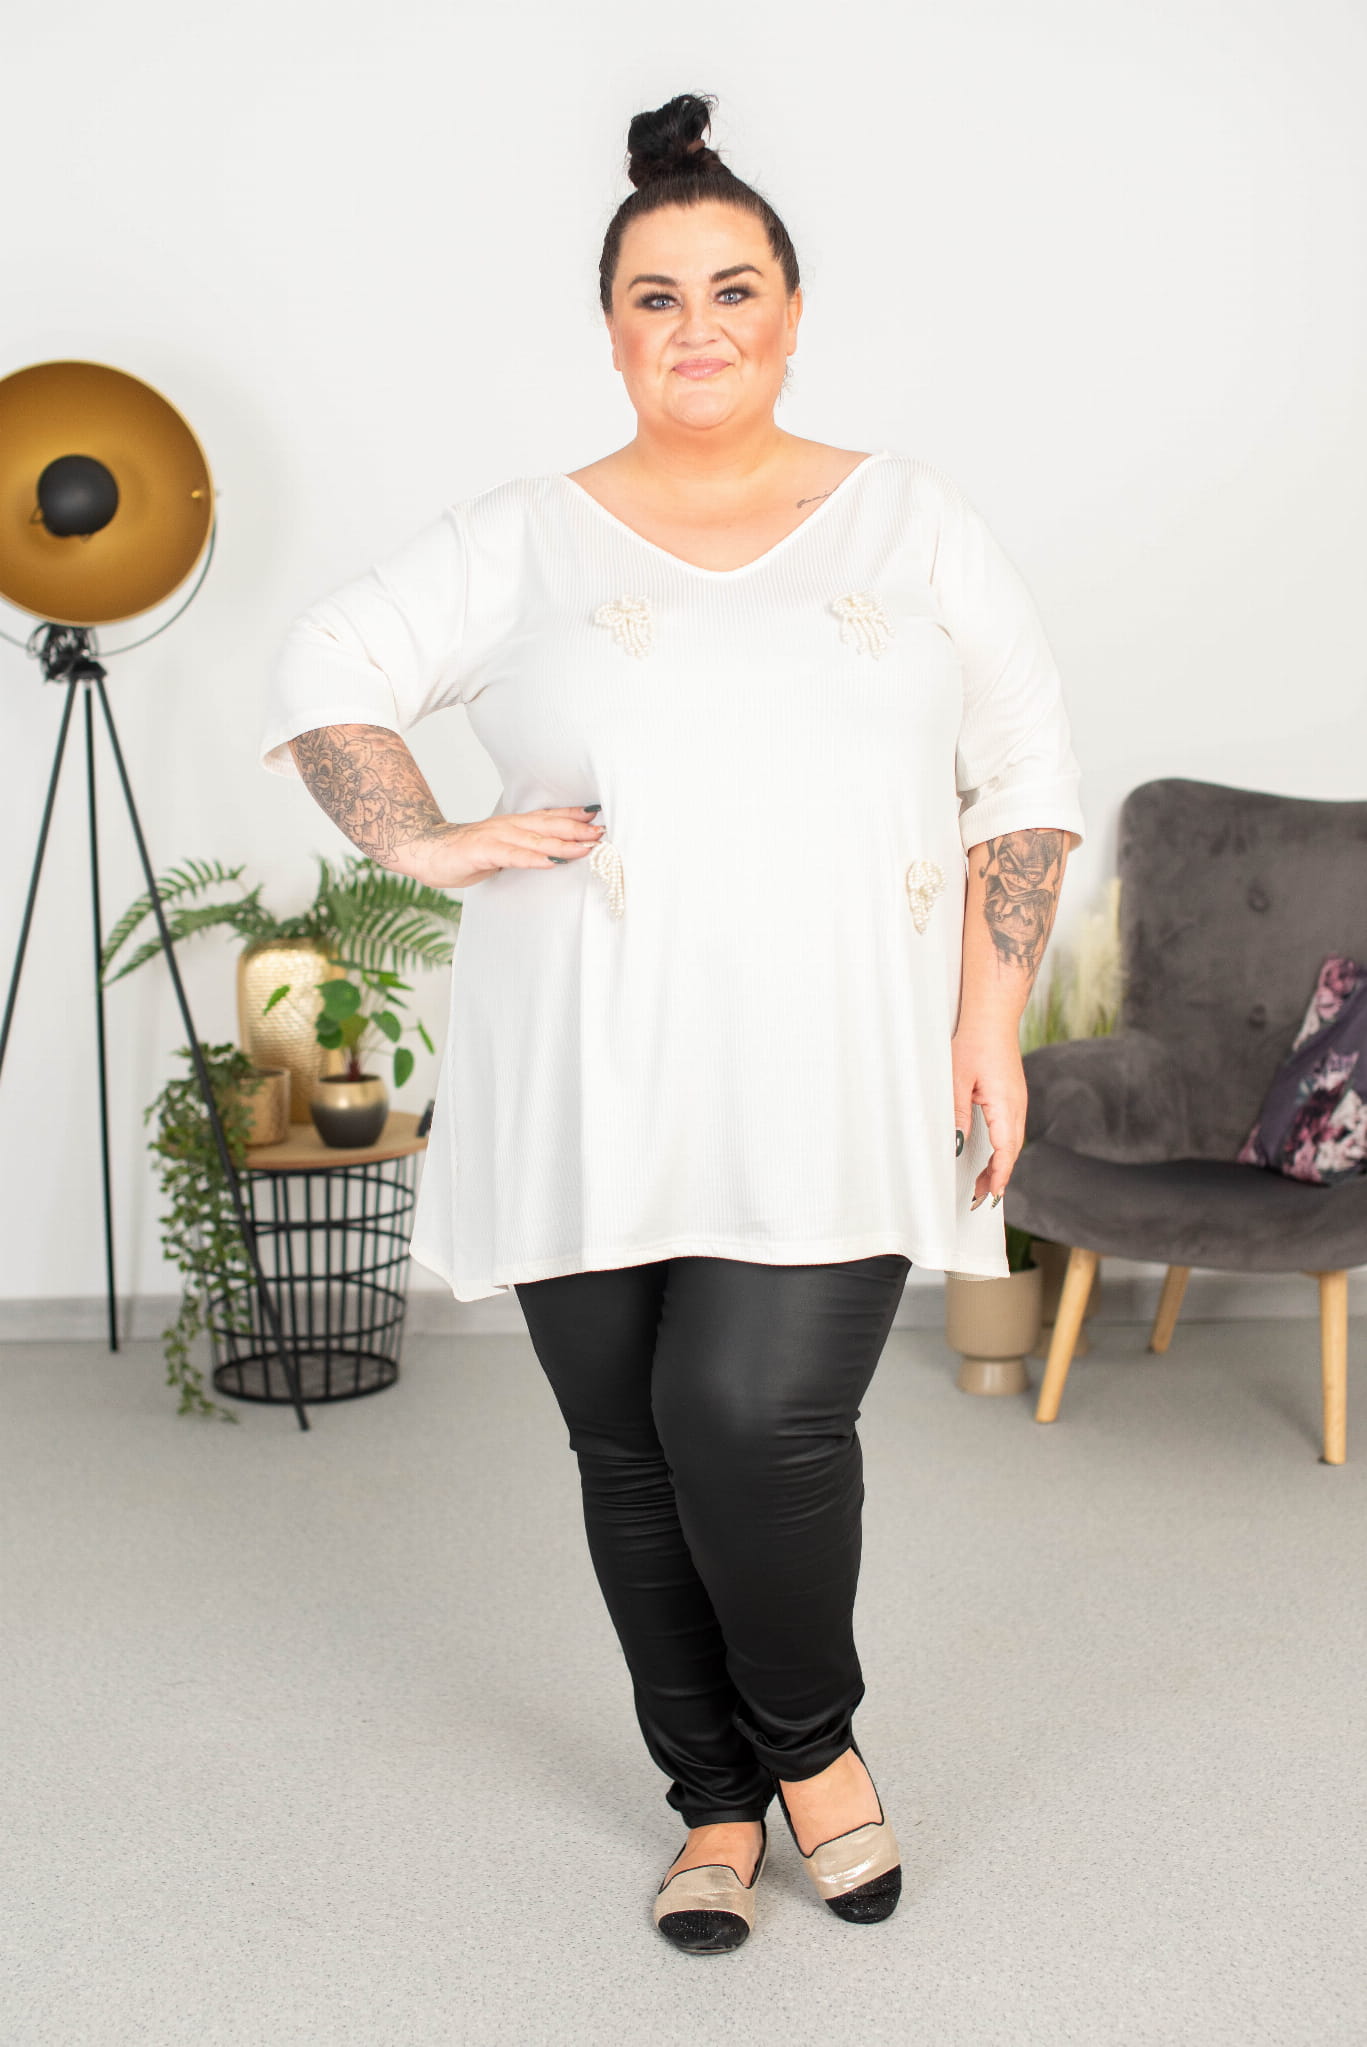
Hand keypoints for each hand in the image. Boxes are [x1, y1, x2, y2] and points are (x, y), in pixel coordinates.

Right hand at [405, 806, 605, 889]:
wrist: (426, 850)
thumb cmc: (465, 854)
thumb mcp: (501, 849)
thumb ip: (524, 849)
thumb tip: (553, 855)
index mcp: (514, 825)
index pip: (549, 818)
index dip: (574, 817)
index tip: (599, 817)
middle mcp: (508, 826)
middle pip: (549, 826)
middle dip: (578, 829)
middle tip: (603, 832)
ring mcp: (495, 837)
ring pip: (535, 840)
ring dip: (563, 843)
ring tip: (587, 847)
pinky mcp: (482, 852)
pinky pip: (512, 855)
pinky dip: (533, 859)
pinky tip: (550, 862)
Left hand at [951, 1024, 1025, 1209]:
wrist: (993, 1016)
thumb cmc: (974, 1043)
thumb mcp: (957, 1080)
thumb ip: (958, 1115)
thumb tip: (957, 1145)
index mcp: (1006, 1105)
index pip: (1005, 1151)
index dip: (998, 1177)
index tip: (990, 1197)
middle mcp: (1017, 1106)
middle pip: (1012, 1151)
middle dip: (998, 1176)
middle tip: (979, 1199)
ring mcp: (1017, 1100)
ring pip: (1013, 1141)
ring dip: (1001, 1163)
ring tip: (982, 1183)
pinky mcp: (1013, 1095)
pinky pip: (1012, 1129)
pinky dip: (1003, 1148)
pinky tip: (992, 1154)